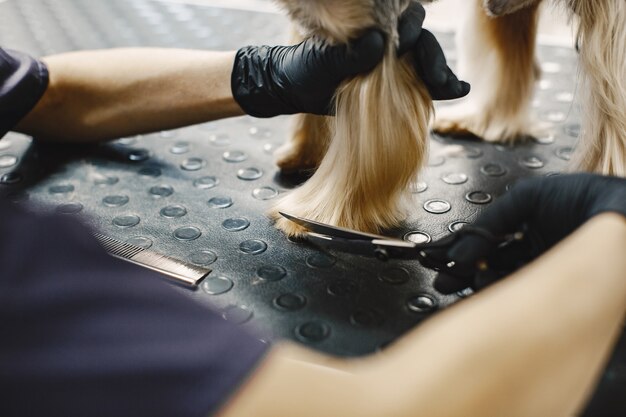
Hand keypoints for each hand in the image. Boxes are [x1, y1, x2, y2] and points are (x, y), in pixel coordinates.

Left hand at [232, 3, 469, 117]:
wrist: (296, 91)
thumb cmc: (306, 69)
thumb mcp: (323, 63)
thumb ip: (350, 55)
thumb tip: (379, 43)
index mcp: (372, 28)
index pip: (404, 20)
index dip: (410, 32)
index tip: (404, 46)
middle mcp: (387, 41)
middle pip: (423, 41)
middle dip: (433, 58)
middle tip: (438, 79)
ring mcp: (392, 63)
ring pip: (426, 62)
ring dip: (441, 74)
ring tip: (454, 88)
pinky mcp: (394, 85)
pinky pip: (420, 83)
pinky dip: (439, 87)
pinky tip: (458, 90)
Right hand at [430, 174, 625, 293]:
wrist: (622, 222)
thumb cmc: (584, 199)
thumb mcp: (528, 197)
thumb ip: (492, 220)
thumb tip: (460, 249)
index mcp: (530, 226)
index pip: (489, 241)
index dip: (463, 249)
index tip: (441, 257)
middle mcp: (535, 251)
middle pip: (491, 264)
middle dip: (463, 272)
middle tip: (443, 280)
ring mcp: (544, 272)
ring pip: (502, 282)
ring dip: (478, 282)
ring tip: (461, 282)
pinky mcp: (552, 290)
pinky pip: (518, 295)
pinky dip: (497, 292)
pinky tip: (482, 286)